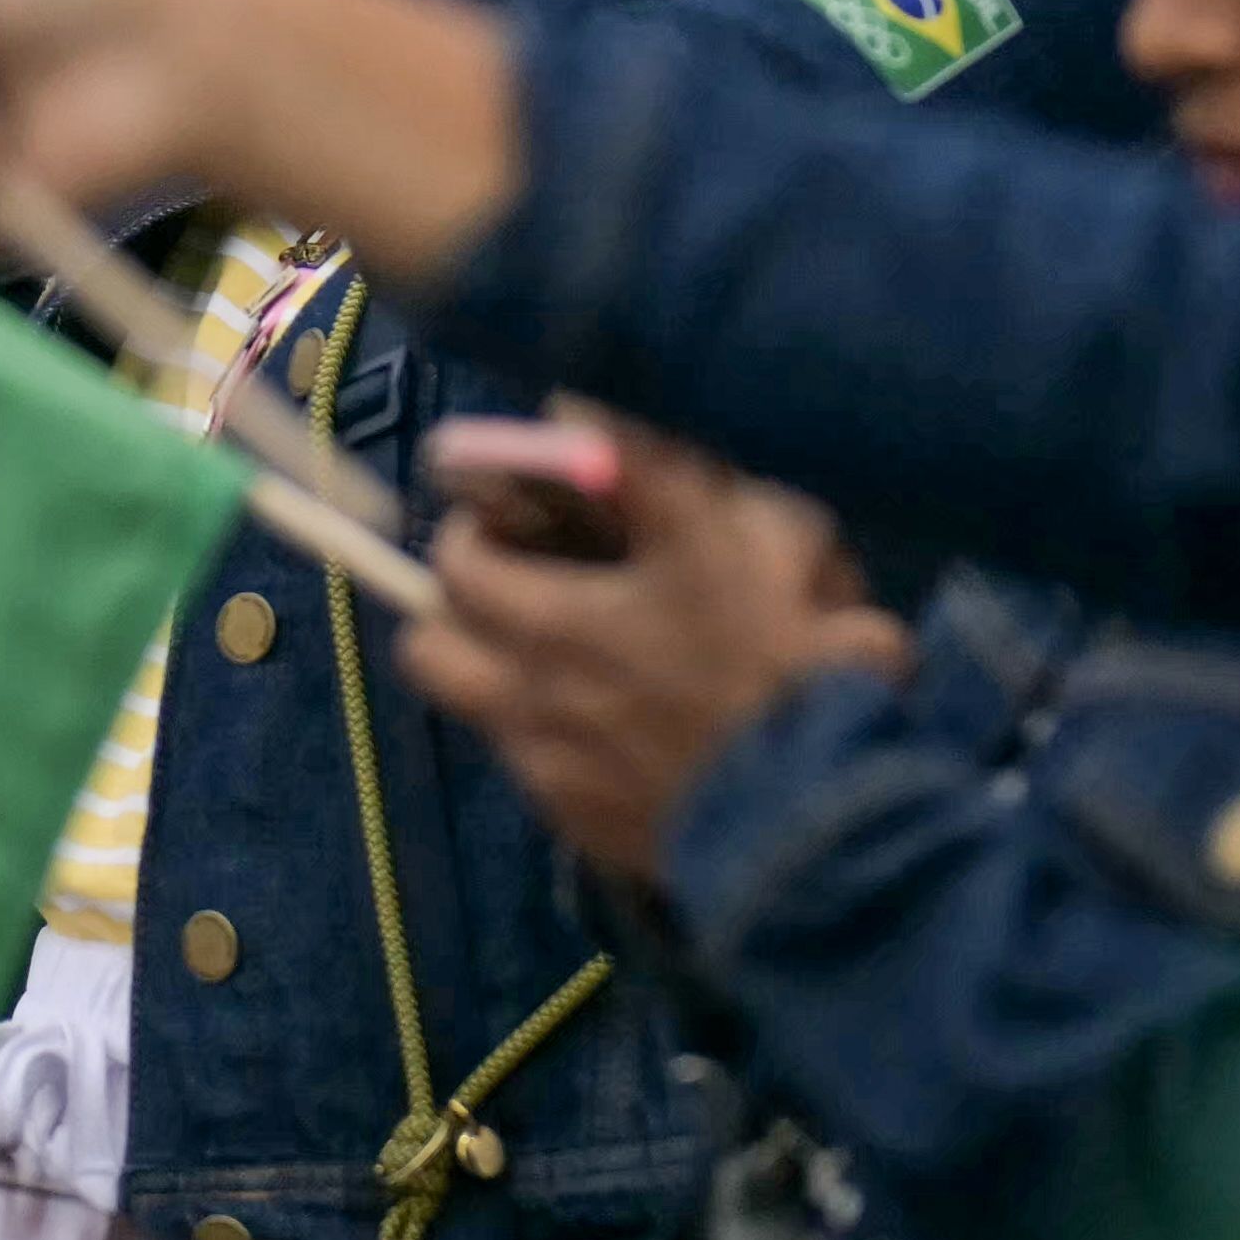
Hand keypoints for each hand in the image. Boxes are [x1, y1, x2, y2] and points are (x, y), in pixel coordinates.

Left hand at [398, 419, 895, 881]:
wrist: (811, 817)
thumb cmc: (771, 661)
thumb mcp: (717, 539)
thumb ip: (640, 464)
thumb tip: (570, 405)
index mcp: (554, 624)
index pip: (454, 568)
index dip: (468, 534)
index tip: (501, 524)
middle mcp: (531, 702)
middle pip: (428, 654)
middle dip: (451, 613)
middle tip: (511, 592)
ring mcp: (553, 776)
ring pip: (478, 715)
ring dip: (502, 680)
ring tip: (566, 663)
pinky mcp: (586, 834)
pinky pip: (540, 778)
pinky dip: (561, 747)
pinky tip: (623, 733)